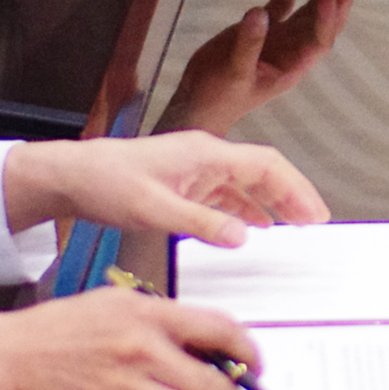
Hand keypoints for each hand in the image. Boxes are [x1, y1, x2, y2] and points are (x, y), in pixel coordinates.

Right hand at [0, 289, 278, 389]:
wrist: (12, 360)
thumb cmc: (60, 330)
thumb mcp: (116, 302)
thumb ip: (163, 318)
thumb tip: (207, 345)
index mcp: (150, 315)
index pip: (219, 329)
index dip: (250, 351)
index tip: (260, 368)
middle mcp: (146, 352)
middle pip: (216, 389)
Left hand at [5, 128, 329, 245]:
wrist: (72, 176)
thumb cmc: (106, 184)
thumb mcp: (154, 210)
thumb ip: (201, 223)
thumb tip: (244, 235)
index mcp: (206, 154)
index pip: (266, 166)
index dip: (296, 190)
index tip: (315, 215)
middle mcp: (206, 156)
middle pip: (263, 171)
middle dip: (292, 195)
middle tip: (316, 222)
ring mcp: (195, 168)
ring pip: (247, 182)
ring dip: (272, 202)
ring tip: (295, 225)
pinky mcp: (183, 182)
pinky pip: (226, 193)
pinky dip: (245, 208)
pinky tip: (253, 226)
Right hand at [164, 0, 351, 135]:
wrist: (199, 100)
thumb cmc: (220, 96)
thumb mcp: (234, 73)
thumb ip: (248, 45)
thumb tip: (259, 12)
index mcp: (292, 67)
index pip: (319, 41)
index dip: (327, 20)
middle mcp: (291, 51)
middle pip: (320, 25)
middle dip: (334, 4)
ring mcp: (277, 38)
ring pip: (304, 13)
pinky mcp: (261, 29)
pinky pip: (280, 6)